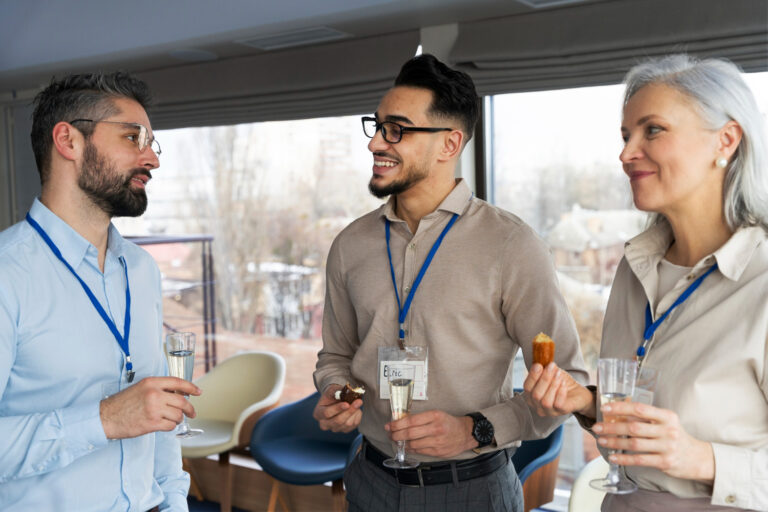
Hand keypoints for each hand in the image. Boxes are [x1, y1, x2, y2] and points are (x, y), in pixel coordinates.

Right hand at [100, 377, 200, 439]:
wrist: (106, 418)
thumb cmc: (122, 403)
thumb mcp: (140, 388)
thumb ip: (158, 388)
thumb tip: (178, 393)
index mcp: (151, 382)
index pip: (178, 382)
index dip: (191, 387)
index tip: (198, 392)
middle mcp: (154, 394)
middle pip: (182, 401)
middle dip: (189, 408)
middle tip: (192, 413)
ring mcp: (154, 409)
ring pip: (178, 415)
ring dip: (178, 419)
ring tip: (171, 419)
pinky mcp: (152, 423)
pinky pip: (170, 426)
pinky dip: (170, 426)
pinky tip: (164, 425)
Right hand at [312, 384, 361, 432]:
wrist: (336, 400)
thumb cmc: (333, 394)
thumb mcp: (332, 390)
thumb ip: (338, 391)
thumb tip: (348, 392)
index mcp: (318, 413)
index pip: (327, 413)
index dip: (337, 409)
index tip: (347, 404)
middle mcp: (324, 424)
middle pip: (337, 421)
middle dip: (349, 411)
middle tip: (358, 401)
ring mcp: (334, 429)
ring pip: (347, 424)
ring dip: (355, 412)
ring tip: (358, 402)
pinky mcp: (344, 430)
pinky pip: (354, 425)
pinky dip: (357, 416)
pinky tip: (357, 409)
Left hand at [386, 410, 475, 457]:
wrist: (465, 433)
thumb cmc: (448, 422)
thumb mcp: (436, 414)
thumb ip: (420, 418)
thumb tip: (401, 422)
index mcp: (435, 416)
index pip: (411, 420)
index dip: (398, 424)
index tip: (390, 425)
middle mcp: (436, 428)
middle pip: (410, 433)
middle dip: (396, 434)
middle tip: (390, 434)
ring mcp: (437, 441)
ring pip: (413, 443)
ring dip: (402, 443)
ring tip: (396, 440)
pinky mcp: (438, 452)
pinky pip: (419, 451)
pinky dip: (410, 449)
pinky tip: (406, 446)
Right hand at [523, 363, 594, 417]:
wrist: (577, 392)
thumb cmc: (561, 382)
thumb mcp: (552, 373)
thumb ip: (544, 369)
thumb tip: (541, 361)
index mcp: (531, 395)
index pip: (527, 387)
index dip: (532, 376)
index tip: (539, 365)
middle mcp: (537, 405)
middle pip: (535, 395)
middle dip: (544, 379)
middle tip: (552, 366)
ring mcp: (549, 411)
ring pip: (545, 401)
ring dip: (553, 385)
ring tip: (559, 374)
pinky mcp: (560, 412)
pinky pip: (557, 404)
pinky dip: (560, 392)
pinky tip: (563, 383)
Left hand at [593, 401, 714, 482]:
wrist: (697, 458)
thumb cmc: (675, 436)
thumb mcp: (665, 423)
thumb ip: (646, 418)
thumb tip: (618, 414)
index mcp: (667, 416)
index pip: (640, 409)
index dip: (620, 408)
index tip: (605, 408)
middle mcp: (668, 430)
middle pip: (634, 428)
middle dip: (612, 427)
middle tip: (597, 427)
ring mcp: (667, 447)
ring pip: (634, 444)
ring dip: (614, 442)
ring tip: (601, 440)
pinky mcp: (665, 462)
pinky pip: (639, 460)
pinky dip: (624, 459)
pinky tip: (612, 457)